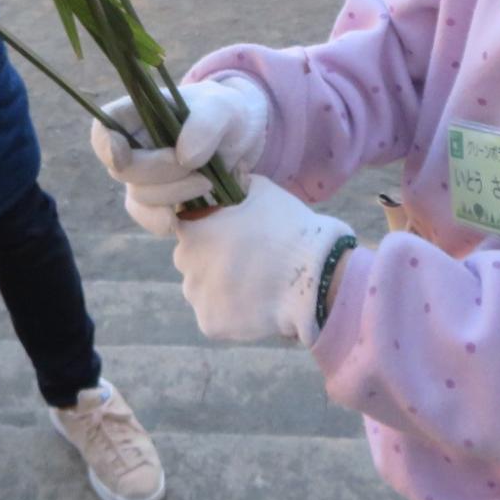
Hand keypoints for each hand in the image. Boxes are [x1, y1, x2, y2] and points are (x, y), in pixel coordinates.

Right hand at [89, 76, 271, 236]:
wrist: (243, 140)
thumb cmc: (225, 113)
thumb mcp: (223, 108)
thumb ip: (204, 124)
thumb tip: (184, 157)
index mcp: (137, 113)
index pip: (103, 127)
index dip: (105, 145)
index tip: (125, 157)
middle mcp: (133, 146)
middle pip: (122, 169)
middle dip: (160, 172)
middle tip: (199, 167)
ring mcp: (144, 177)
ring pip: (138, 196)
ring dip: (173, 194)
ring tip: (208, 182)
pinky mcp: (160, 202)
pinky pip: (148, 218)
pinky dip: (163, 221)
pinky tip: (181, 219)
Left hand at [172, 176, 351, 345]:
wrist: (314, 275)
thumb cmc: (289, 227)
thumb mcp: (259, 189)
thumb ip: (234, 183)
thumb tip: (229, 175)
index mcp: (192, 227)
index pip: (187, 228)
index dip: (210, 231)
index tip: (232, 236)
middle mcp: (185, 261)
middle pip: (192, 261)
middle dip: (212, 260)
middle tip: (247, 261)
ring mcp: (196, 295)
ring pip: (202, 290)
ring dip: (220, 288)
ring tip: (255, 283)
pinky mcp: (210, 324)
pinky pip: (215, 317)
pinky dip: (231, 314)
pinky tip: (256, 303)